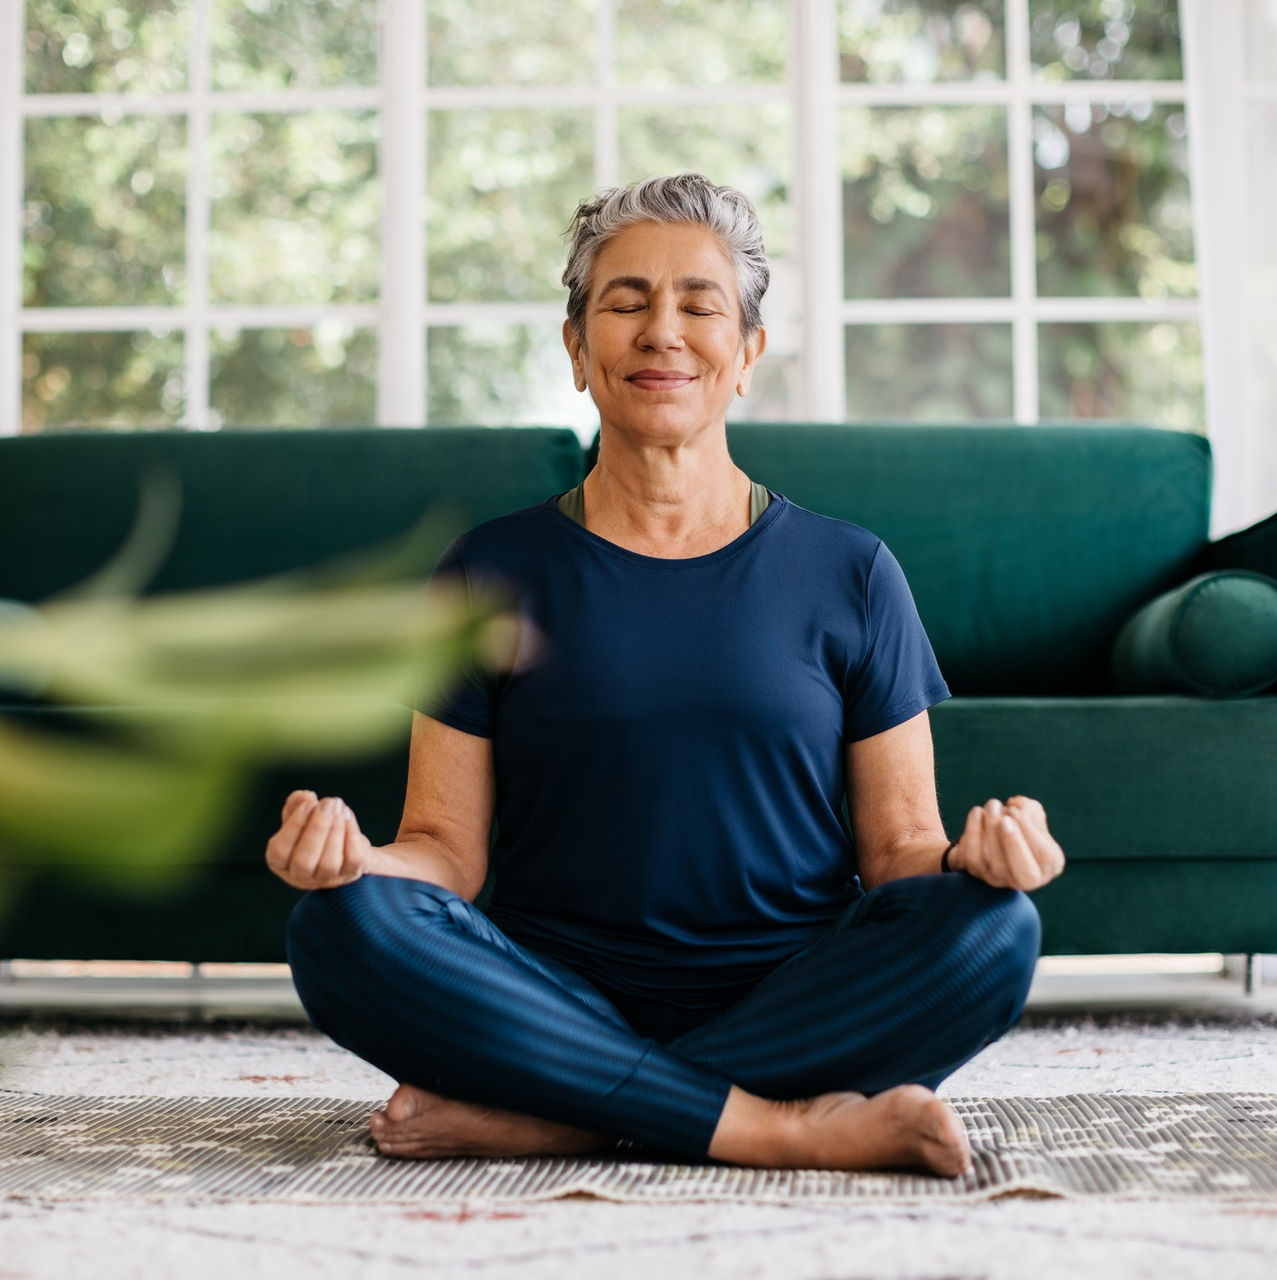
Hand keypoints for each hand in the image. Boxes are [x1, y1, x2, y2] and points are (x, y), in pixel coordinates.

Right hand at [264, 789, 371, 889]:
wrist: (343, 843)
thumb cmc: (313, 828)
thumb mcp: (300, 814)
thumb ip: (296, 803)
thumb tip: (305, 797)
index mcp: (280, 862)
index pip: (280, 851)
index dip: (294, 826)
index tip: (309, 803)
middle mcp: (301, 876)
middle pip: (304, 861)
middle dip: (317, 829)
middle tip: (329, 804)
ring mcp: (327, 878)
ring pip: (329, 863)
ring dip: (335, 831)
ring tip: (339, 807)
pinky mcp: (351, 873)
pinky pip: (352, 859)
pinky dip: (351, 835)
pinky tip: (347, 816)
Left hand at [947, 796, 1064, 890]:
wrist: (991, 837)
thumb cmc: (1019, 825)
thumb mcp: (1031, 815)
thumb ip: (1031, 810)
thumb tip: (1018, 805)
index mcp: (1049, 866)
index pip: (1046, 857)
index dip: (1030, 833)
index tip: (1015, 810)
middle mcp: (1027, 880)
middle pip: (1026, 875)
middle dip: (1014, 844)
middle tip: (1004, 819)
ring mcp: (1000, 879)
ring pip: (996, 864)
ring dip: (991, 830)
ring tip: (992, 805)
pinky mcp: (977, 872)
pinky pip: (973, 857)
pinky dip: (973, 832)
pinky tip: (977, 812)